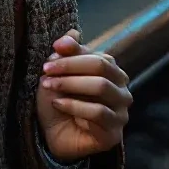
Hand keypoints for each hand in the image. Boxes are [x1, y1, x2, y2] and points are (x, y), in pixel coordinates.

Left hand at [36, 34, 130, 163]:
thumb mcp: (59, 73)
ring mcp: (121, 113)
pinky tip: (58, 103)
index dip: (72, 55)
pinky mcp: (113, 134)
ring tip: (49, 86)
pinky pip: (98, 113)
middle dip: (70, 67)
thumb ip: (67, 52)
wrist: (53, 135)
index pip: (97, 56)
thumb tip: (72, 33)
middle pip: (101, 68)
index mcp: (113, 72)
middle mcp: (122, 91)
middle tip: (46, 72)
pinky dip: (74, 105)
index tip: (49, 58)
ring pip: (101, 88)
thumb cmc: (59, 99)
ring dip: (70, 85)